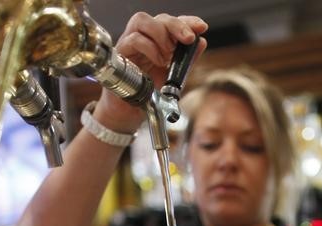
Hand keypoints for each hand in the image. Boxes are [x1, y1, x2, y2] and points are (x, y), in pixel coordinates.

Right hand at [94, 12, 208, 131]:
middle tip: (188, 39)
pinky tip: (158, 62)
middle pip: (158, 18)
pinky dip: (150, 48)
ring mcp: (130, 43)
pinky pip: (133, 39)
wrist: (130, 111)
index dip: (187, 21)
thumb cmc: (149, 92)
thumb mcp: (174, 77)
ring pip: (142, 20)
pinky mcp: (120, 53)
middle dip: (177, 25)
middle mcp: (144, 38)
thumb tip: (201, 42)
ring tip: (168, 54)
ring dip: (161, 34)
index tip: (201, 27)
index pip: (172, 22)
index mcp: (158, 41)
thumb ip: (187, 60)